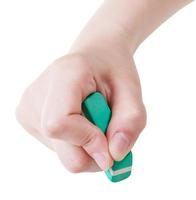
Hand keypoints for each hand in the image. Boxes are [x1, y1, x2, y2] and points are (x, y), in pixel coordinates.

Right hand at [16, 47, 145, 172]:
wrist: (96, 58)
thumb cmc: (114, 71)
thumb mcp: (132, 90)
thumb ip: (130, 122)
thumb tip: (115, 156)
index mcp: (64, 75)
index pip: (59, 123)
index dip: (88, 141)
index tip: (111, 142)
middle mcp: (38, 95)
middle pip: (64, 151)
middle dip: (97, 149)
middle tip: (110, 127)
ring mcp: (29, 110)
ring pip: (67, 156)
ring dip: (91, 146)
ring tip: (97, 118)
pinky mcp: (30, 122)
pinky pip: (63, 151)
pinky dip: (82, 144)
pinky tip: (85, 121)